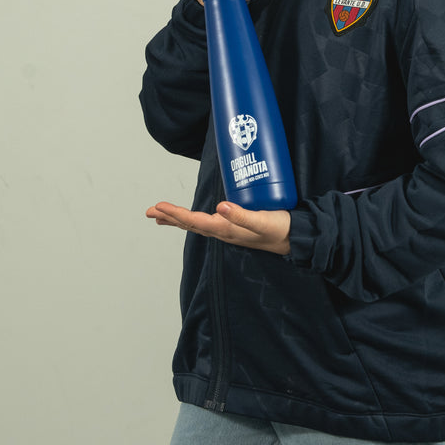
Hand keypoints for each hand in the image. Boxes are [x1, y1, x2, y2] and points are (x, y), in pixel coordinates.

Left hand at [146, 200, 290, 255]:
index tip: (159, 206)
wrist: (295, 239)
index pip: (195, 221)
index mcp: (226, 229)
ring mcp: (228, 231)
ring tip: (161, 216)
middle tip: (149, 211)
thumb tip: (219, 206)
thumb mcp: (262, 221)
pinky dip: (193, 219)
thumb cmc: (280, 229)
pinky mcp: (234, 227)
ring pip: (197, 225)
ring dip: (178, 220)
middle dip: (169, 217)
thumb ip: (242, 215)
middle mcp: (224, 232)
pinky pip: (207, 224)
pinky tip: (192, 217)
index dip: (175, 214)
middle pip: (190, 224)